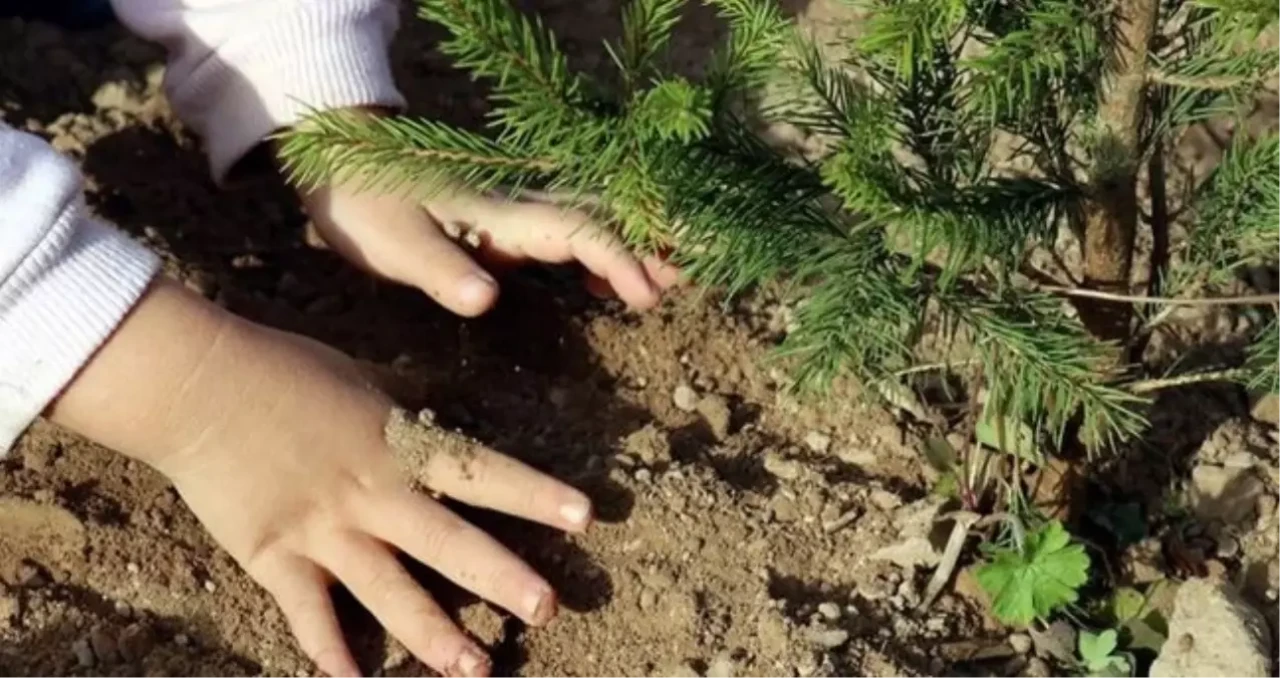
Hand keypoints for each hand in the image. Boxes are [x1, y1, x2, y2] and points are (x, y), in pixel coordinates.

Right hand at [50, 280, 589, 677]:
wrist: (199, 386)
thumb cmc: (283, 370)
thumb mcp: (363, 382)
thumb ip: (407, 413)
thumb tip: (450, 413)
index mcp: (398, 446)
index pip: (482, 473)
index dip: (535, 495)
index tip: (585, 516)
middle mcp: (371, 495)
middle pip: (449, 543)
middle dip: (501, 578)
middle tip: (548, 609)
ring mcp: (323, 532)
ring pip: (390, 593)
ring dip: (435, 635)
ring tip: (477, 669)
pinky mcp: (275, 556)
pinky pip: (309, 612)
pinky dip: (329, 650)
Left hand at [288, 115, 678, 316]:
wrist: (340, 164)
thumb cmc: (366, 205)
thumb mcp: (393, 245)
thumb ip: (442, 271)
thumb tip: (489, 297)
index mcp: (500, 214)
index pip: (576, 231)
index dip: (617, 258)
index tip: (645, 293)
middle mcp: (518, 208)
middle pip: (603, 219)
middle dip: (650, 243)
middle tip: (693, 272)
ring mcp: (515, 213)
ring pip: (593, 222)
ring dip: (635, 246)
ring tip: (676, 275)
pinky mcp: (505, 223)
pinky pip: (571, 232)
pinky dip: (603, 252)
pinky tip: (606, 283)